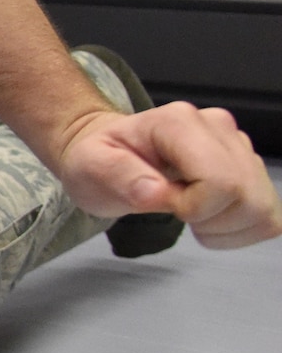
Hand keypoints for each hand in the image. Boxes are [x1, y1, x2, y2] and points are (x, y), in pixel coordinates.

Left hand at [58, 104, 281, 248]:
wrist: (110, 152)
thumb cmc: (99, 160)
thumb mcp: (89, 167)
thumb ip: (118, 176)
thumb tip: (155, 194)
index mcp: (179, 122)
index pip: (219, 180)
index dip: (195, 207)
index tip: (163, 203)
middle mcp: (218, 127)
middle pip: (248, 196)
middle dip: (212, 221)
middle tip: (177, 212)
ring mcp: (239, 146)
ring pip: (264, 209)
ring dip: (227, 228)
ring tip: (191, 214)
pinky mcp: (251, 168)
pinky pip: (269, 216)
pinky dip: (241, 230)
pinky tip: (209, 219)